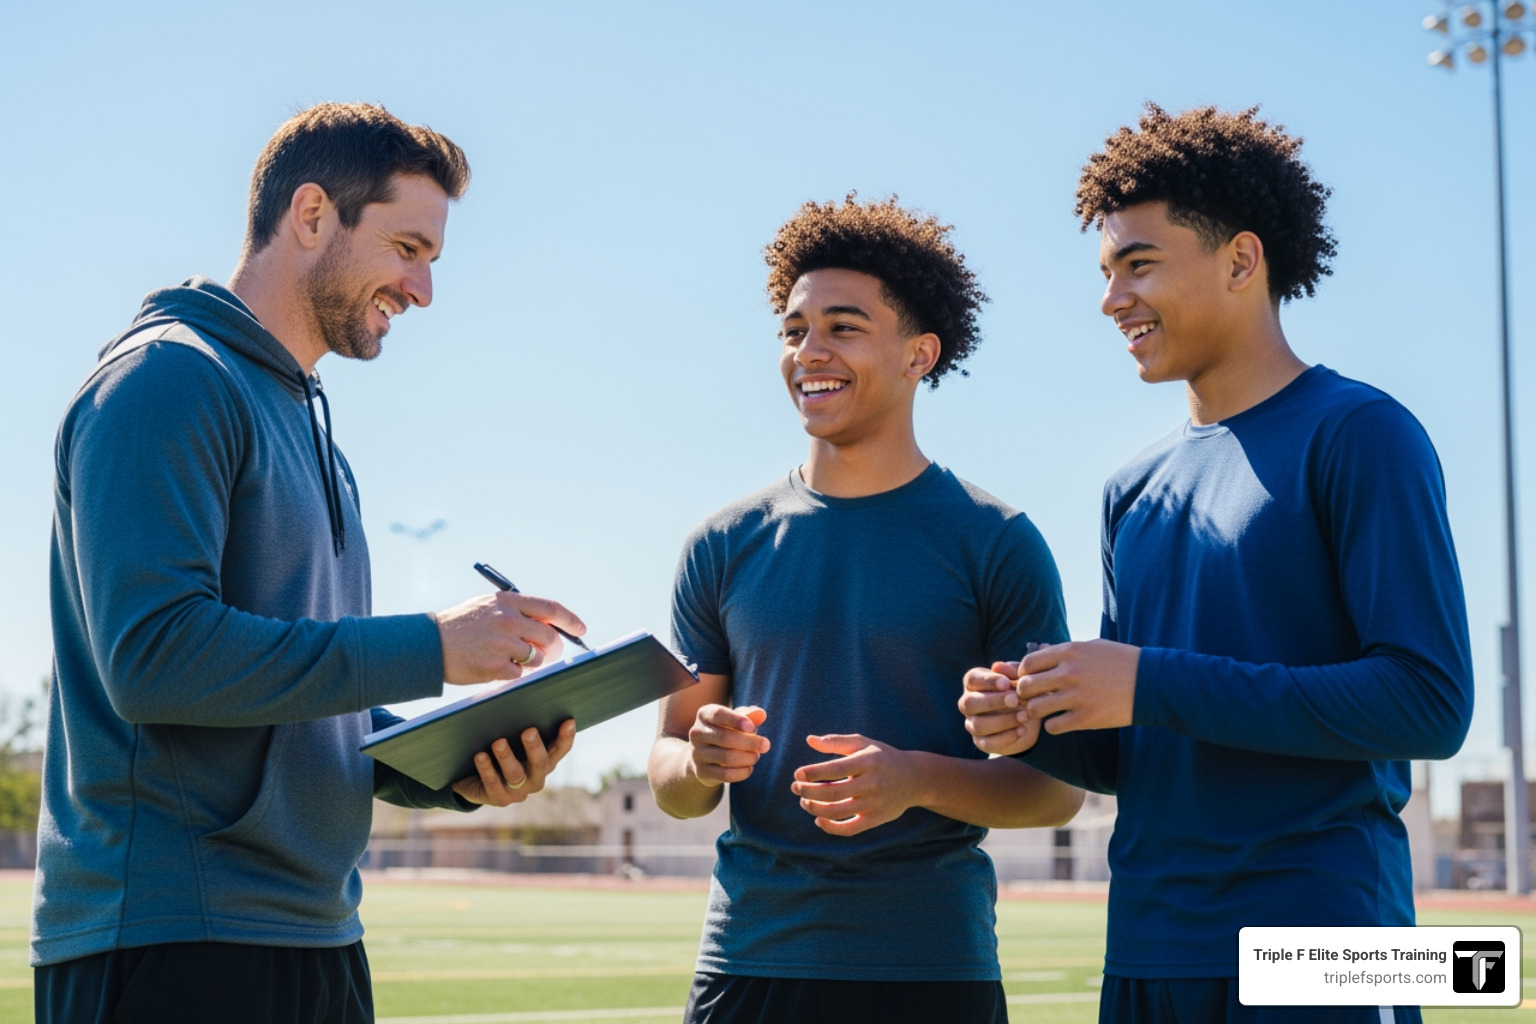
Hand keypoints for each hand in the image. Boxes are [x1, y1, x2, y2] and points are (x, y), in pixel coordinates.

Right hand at [434, 591, 585, 683]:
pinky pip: (521, 674)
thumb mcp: (488, 606)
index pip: (551, 608)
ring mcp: (503, 644)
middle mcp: (508, 620)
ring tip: (516, 660)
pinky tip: (501, 668)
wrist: (427, 644)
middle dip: (553, 647)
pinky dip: (516, 674)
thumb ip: (516, 610)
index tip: (580, 629)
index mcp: (508, 602)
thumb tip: (547, 622)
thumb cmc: (460, 626)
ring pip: (537, 658)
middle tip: (549, 653)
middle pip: (549, 636)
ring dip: (533, 662)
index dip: (570, 620)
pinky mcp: (496, 667)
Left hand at [452, 719, 574, 805]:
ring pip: (516, 775)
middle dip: (535, 747)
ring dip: (507, 758)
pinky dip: (487, 769)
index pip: (560, 750)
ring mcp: (518, 792)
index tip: (568, 720)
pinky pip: (492, 784)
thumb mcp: (511, 734)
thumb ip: (520, 718)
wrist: (475, 779)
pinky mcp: (498, 799)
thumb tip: (520, 684)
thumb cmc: (498, 747)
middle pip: (541, 764)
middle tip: (528, 730)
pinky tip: (480, 756)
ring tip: (498, 742)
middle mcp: (536, 778)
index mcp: (545, 761)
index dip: (566, 737)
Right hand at [688, 705, 769, 786]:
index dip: (737, 721)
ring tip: (756, 756)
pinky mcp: (701, 772)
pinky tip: (749, 768)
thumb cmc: (726, 731)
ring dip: (746, 758)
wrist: (705, 756)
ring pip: (725, 757)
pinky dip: (741, 772)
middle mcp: (697, 733)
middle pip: (724, 737)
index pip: (719, 715)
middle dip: (749, 742)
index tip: (753, 728)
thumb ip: (749, 715)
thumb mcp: (735, 720)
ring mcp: (697, 753)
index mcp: (704, 715)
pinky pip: (724, 774)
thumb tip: (761, 714)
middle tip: (766, 745)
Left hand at [791, 733, 922, 836]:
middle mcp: (873, 783)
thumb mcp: (863, 743)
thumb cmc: (882, 757)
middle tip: (795, 788)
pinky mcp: (875, 819)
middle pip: (834, 792)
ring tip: (804, 801)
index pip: (837, 769)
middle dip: (809, 791)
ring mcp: (875, 803)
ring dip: (815, 808)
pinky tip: (819, 819)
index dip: (814, 773)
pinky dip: (831, 827)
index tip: (797, 774)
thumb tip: (809, 740)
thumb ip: (835, 742)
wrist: (914, 779)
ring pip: (839, 812)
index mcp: (868, 761)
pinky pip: (850, 829)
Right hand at [959, 661, 1041, 755]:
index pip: (972, 680)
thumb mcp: (1020, 677)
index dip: (988, 681)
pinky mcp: (981, 742)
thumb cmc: (1021, 689)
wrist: (1030, 714)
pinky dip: (1006, 737)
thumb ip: (1011, 671)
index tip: (1007, 683)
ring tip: (1024, 716)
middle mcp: (968, 703)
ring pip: (978, 725)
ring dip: (1003, 721)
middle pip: (970, 703)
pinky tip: (1022, 729)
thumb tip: (997, 666)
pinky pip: (988, 743)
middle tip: (1015, 700)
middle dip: (993, 702)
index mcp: (974, 683)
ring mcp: (972, 723)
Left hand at [1016, 639, 1139, 732]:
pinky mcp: (1086, 718)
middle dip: (1025, 694)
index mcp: (1070, 652)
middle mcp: (1069, 673)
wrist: (1153, 683)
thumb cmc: (1123, 662)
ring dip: (1037, 711)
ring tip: (1048, 711)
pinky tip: (1063, 721)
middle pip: (1026, 686)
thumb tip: (1041, 649)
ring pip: (1035, 708)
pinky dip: (1053, 726)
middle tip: (1035, 698)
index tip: (1032, 680)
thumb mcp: (1093, 647)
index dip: (1024, 674)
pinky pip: (1053, 726)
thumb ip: (1065, 650)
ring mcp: (1077, 696)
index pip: (1028, 663)